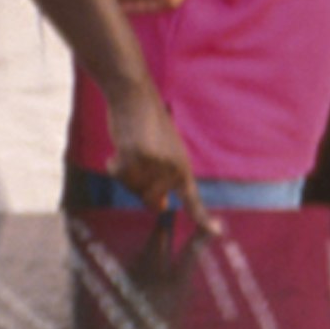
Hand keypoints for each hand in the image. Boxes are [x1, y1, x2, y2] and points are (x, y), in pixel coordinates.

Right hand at [104, 67, 197, 225]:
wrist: (135, 96)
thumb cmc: (146, 126)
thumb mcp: (163, 155)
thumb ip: (163, 182)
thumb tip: (161, 207)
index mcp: (182, 168)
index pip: (193, 200)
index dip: (203, 219)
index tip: (216, 232)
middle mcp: (171, 169)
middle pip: (146, 199)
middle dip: (136, 184)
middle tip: (136, 158)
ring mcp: (154, 164)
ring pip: (130, 187)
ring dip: (124, 172)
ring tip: (129, 149)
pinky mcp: (135, 156)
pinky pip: (117, 174)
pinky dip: (113, 164)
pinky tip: (118, 149)